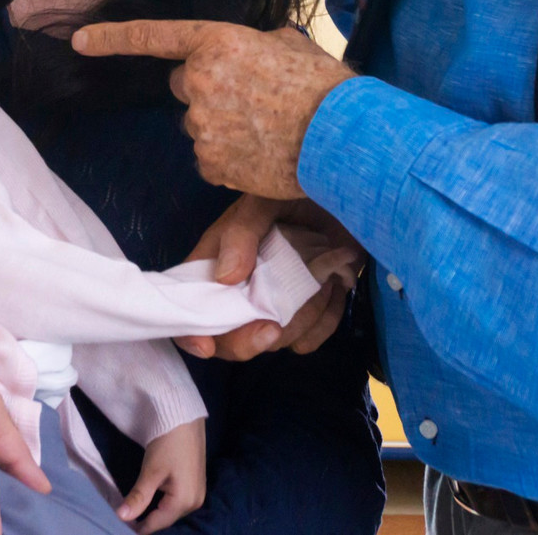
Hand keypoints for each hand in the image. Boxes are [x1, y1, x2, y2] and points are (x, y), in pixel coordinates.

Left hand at [73, 21, 353, 198]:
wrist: (342, 136)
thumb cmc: (324, 86)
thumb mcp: (290, 44)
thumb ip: (255, 44)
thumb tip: (254, 52)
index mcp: (218, 42)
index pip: (153, 37)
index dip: (113, 38)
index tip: (79, 40)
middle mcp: (200, 81)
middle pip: (184, 85)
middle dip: (209, 90)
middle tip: (253, 98)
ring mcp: (203, 125)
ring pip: (199, 125)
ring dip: (223, 126)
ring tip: (268, 128)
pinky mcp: (211, 163)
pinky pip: (210, 159)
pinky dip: (230, 159)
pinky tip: (262, 153)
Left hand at [117, 419, 205, 532]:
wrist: (184, 418)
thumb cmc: (167, 444)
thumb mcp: (151, 472)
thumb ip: (138, 497)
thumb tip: (121, 517)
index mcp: (184, 501)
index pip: (158, 523)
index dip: (138, 527)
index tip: (121, 525)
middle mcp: (195, 502)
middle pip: (166, 519)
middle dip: (148, 520)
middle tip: (127, 515)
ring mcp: (198, 493)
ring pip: (172, 511)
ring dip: (156, 511)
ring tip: (138, 508)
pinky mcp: (197, 484)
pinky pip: (178, 501)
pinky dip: (165, 502)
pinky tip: (153, 498)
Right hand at [175, 195, 362, 361]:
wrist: (347, 194)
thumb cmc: (297, 191)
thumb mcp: (264, 201)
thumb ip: (242, 232)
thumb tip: (225, 278)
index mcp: (217, 262)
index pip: (191, 306)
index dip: (191, 331)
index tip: (207, 345)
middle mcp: (241, 290)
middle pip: (229, 338)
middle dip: (249, 339)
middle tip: (273, 326)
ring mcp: (275, 305)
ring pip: (274, 341)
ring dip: (298, 320)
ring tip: (320, 280)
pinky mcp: (307, 313)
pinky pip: (308, 340)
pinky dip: (323, 322)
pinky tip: (334, 289)